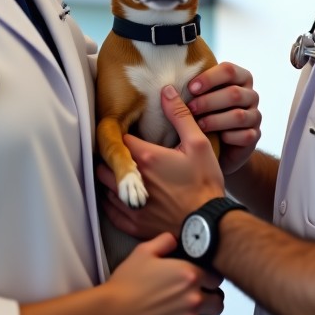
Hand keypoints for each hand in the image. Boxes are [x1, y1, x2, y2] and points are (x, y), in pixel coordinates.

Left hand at [100, 85, 225, 241]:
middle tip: (123, 153)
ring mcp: (131, 205)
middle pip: (105, 162)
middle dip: (112, 156)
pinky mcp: (133, 224)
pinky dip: (111, 200)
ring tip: (122, 172)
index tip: (129, 133)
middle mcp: (132, 180)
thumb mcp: (198, 143)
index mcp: (146, 157)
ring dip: (110, 177)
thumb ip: (180, 115)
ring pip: (104, 186)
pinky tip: (121, 194)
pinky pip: (109, 210)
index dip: (122, 134)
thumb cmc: (205, 183)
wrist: (210, 224)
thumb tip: (166, 90)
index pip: (119, 139)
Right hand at [103, 232, 223, 314]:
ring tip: (194, 306)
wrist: (112, 314)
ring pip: (214, 313)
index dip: (208, 275)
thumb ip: (165, 241)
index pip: (216, 275)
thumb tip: (176, 239)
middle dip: (210, 293)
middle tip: (199, 292)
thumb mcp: (143, 251)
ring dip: (207, 309)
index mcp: (189, 273)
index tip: (200, 276)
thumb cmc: (126, 283)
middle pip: (218, 296)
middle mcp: (194, 296)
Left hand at [187, 61, 261, 173]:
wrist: (217, 146)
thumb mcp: (200, 98)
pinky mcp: (255, 136)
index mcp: (239, 78)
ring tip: (198, 126)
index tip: (191, 88)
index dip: (209, 78)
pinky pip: (245, 136)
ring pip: (239, 115)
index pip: (228, 70)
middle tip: (190, 108)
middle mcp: (251, 95)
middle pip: (234, 93)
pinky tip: (216, 139)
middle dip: (209, 101)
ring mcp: (255, 115)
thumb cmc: (204, 114)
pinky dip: (228, 138)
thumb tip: (167, 88)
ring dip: (215, 120)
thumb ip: (193, 89)